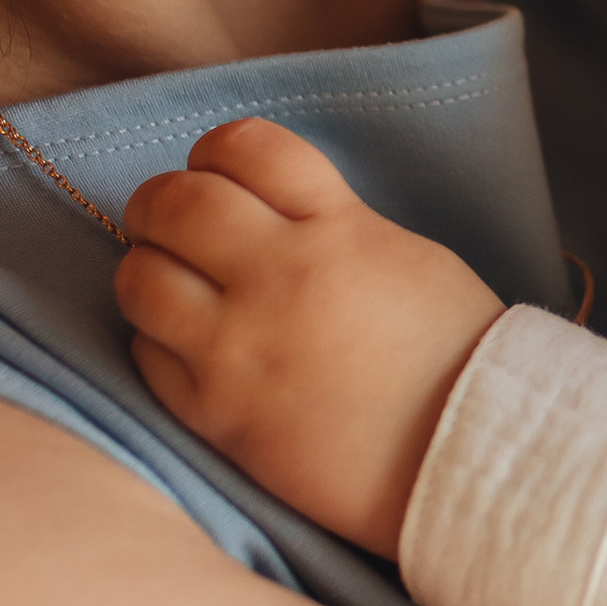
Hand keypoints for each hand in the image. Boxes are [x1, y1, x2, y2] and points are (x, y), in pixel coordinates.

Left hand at [117, 121, 502, 556]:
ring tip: (174, 285)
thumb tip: (267, 214)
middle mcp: (278, 279)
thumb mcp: (406, 256)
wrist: (465, 457)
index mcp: (336, 229)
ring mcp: (239, 350)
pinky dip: (158, 340)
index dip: (218, 152)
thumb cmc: (452, 355)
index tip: (218, 173)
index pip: (245, 148)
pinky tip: (188, 346)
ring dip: (150, 271)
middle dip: (163, 202)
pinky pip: (147, 356)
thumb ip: (332, 224)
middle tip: (171, 222)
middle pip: (176, 203)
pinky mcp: (217, 416)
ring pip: (141, 279)